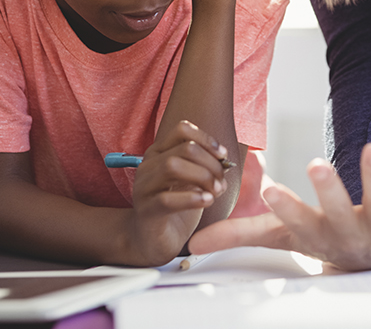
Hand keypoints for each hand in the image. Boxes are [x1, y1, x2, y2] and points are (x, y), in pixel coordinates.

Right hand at [127, 120, 228, 265]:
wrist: (154, 241)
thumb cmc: (177, 206)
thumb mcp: (193, 181)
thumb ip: (206, 167)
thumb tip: (226, 162)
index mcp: (160, 152)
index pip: (182, 130)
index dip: (206, 139)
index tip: (223, 155)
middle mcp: (148, 165)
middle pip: (184, 148)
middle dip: (210, 162)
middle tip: (222, 181)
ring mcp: (144, 187)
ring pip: (173, 166)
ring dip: (202, 177)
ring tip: (216, 192)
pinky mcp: (145, 211)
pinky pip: (166, 199)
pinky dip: (192, 198)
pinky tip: (207, 201)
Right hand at [190, 141, 370, 271]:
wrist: (368, 258)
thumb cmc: (318, 238)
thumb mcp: (280, 237)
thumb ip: (240, 235)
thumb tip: (192, 246)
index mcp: (315, 236)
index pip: (295, 225)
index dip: (285, 209)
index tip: (270, 191)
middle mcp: (348, 233)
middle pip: (338, 213)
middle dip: (329, 192)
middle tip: (317, 165)